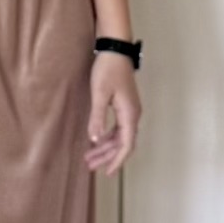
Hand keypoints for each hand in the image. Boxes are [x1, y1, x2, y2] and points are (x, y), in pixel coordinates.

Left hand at [84, 52, 140, 175]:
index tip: (108, 172)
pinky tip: (96, 140)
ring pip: (120, 136)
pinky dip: (107, 136)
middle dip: (107, 156)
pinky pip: (118, 127)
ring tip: (90, 157)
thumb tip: (94, 139)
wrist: (115, 50)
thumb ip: (97, 118)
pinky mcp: (124, 105)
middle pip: (123, 143)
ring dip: (106, 147)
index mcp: (130, 114)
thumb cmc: (108, 69)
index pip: (126, 145)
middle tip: (90, 166)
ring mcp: (130, 110)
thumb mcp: (99, 94)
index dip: (117, 160)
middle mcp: (133, 115)